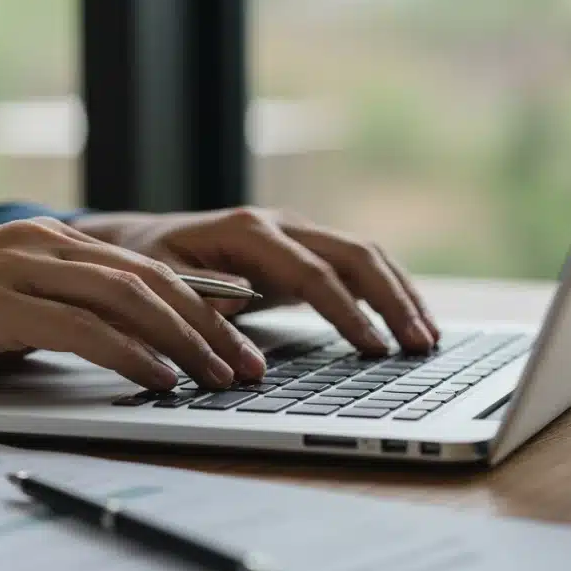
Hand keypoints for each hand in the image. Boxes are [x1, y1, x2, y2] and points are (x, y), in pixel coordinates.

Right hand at [0, 217, 264, 388]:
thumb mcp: (2, 298)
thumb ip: (56, 309)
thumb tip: (111, 343)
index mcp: (52, 240)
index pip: (148, 271)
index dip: (202, 307)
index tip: (239, 342)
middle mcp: (45, 244)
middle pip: (152, 282)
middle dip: (211, 327)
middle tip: (249, 367)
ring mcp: (21, 269)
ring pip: (127, 300)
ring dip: (184, 342)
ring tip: (220, 377)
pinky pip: (81, 329)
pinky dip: (129, 355)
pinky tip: (158, 378)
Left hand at [70, 208, 439, 354]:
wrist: (142, 243)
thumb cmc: (147, 266)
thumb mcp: (159, 281)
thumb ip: (197, 295)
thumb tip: (238, 302)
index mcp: (247, 230)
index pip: (312, 272)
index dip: (347, 311)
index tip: (374, 347)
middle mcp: (280, 224)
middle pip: (354, 254)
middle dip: (392, 299)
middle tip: (421, 344)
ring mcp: (296, 234)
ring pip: (364, 256)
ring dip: (400, 294)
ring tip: (428, 338)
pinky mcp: (303, 252)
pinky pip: (356, 267)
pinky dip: (386, 292)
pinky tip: (407, 321)